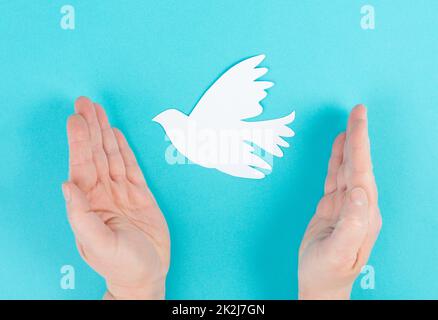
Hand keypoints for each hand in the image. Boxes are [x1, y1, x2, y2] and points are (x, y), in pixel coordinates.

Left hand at [62, 97, 169, 299]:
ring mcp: (122, 192)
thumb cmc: (121, 265)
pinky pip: (130, 166)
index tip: (76, 119)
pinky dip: (124, 149)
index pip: (82, 166)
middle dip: (91, 129)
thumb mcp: (99, 245)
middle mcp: (103, 194)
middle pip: (95, 155)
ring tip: (99, 112)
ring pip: (112, 156)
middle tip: (86, 104)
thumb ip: (81, 215)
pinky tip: (116, 135)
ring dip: (105, 134)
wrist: (146, 275)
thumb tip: (66, 185)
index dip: (79, 142)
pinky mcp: (140, 194)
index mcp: (89, 204)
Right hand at [298, 105, 381, 299]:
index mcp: (363, 214)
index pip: (362, 172)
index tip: (358, 121)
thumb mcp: (339, 251)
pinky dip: (337, 160)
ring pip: (348, 169)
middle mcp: (359, 207)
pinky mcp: (332, 207)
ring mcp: (345, 206)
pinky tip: (339, 149)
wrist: (319, 286)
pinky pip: (336, 178)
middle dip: (358, 137)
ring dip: (350, 145)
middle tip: (358, 111)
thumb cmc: (327, 273)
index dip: (360, 144)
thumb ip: (351, 222)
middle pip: (359, 165)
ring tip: (351, 124)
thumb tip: (359, 191)